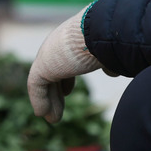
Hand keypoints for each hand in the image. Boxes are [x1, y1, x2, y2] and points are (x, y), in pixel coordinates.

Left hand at [28, 6, 106, 123]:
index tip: (66, 91)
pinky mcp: (42, 65)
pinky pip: (36, 85)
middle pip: (52, 71)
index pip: (64, 60)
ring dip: (48, 100)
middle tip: (56, 109)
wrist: (103, 31)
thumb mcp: (112, 52)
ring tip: (51, 119)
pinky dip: (40, 100)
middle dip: (55, 91)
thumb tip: (114, 71)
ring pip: (44, 80)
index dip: (65, 77)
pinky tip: (42, 114)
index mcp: (72, 39)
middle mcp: (58, 43)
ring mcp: (49, 53)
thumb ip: (109, 62)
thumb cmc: (111, 39)